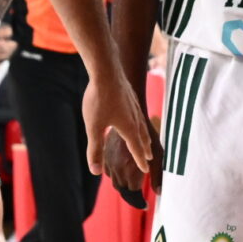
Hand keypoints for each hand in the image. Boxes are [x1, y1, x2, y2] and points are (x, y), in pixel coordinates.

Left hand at [85, 72, 154, 189]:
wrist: (105, 70)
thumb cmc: (99, 99)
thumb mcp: (94, 127)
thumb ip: (95, 149)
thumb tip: (95, 171)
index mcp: (128, 127)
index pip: (136, 149)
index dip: (140, 161)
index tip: (145, 171)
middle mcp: (134, 117)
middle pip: (142, 136)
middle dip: (144, 148)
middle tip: (148, 157)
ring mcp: (133, 104)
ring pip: (141, 123)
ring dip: (143, 134)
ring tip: (144, 137)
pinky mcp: (129, 94)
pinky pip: (137, 112)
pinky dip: (139, 120)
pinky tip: (133, 115)